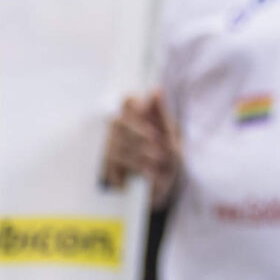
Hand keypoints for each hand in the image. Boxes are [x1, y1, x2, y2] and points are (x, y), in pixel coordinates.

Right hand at [102, 91, 181, 208]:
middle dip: (138, 133)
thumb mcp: (171, 138)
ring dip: (138, 154)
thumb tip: (155, 89)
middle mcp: (120, 131)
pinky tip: (147, 175)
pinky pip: (112, 167)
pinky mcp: (108, 169)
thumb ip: (161, 115)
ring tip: (157, 162)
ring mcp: (112, 149)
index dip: (134, 106)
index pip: (127, 101)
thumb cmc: (168, 159)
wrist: (164, 190)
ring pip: (115, 145)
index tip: (147, 115)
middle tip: (157, 144)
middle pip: (117, 122)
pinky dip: (132, 171)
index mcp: (136, 118)